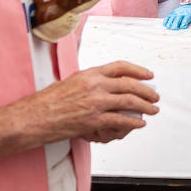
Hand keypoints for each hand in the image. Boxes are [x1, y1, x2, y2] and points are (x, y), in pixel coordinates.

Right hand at [15, 60, 158, 144]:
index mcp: (89, 73)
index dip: (138, 70)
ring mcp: (96, 103)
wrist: (34, 117)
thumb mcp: (71, 82)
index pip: (120, 67)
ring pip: (130, 102)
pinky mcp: (94, 120)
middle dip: (147, 91)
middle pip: (130, 85)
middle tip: (155, 96)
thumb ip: (90, 82)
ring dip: (146, 107)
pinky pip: (121, 120)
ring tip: (153, 110)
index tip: (148, 75)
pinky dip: (134, 123)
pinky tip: (140, 124)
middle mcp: (95, 85)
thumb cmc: (48, 101)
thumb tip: (106, 84)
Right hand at [163, 3, 190, 30]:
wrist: (188, 5)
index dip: (184, 23)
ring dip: (170, 23)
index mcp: (188, 14)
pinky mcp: (172, 14)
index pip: (186, 18)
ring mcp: (176, 14)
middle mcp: (181, 14)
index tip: (183, 26)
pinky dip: (166, 21)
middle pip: (177, 19)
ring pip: (171, 19)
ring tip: (170, 28)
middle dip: (176, 24)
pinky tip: (165, 25)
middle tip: (175, 29)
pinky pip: (167, 17)